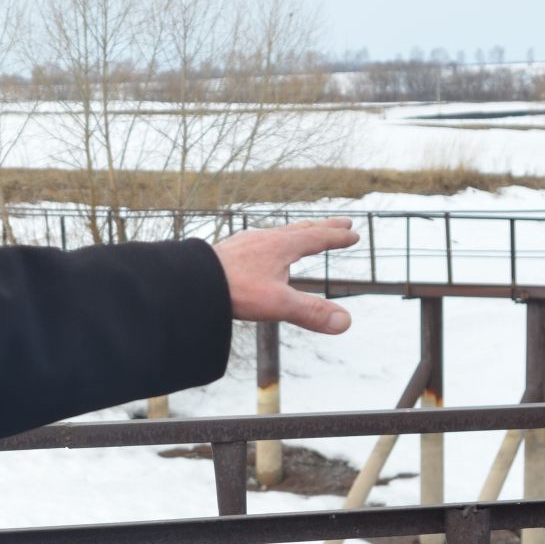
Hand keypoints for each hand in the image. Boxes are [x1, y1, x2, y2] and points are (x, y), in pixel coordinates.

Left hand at [213, 218, 359, 334]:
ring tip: (304, 233)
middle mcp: (266, 239)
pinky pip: (258, 241)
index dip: (337, 237)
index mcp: (282, 246)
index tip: (354, 233)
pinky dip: (272, 241)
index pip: (317, 238)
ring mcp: (246, 243)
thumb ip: (311, 312)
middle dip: (324, 227)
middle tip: (343, 221)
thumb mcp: (278, 304)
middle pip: (302, 229)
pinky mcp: (230, 251)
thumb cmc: (234, 290)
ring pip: (279, 233)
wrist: (190, 282)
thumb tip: (345, 322)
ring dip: (298, 232)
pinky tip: (261, 251)